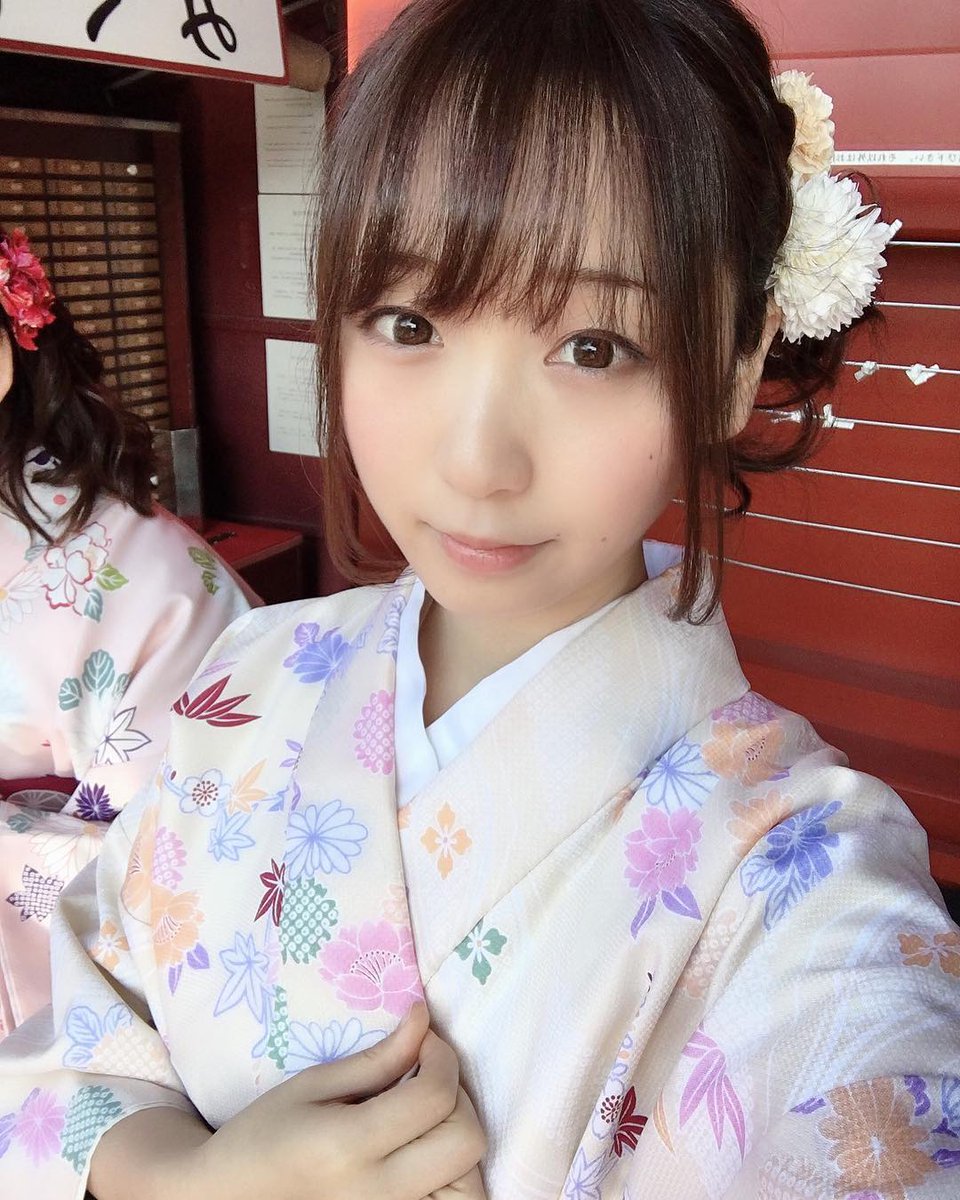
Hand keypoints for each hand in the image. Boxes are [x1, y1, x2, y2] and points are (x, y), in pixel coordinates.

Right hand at [183, 1002, 486, 1199]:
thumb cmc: (262, 1138)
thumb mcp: (312, 1088)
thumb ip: (376, 1059)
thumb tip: (424, 1019)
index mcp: (349, 1146)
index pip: (434, 1097)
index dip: (442, 1057)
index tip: (424, 1042)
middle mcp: (377, 1193)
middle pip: (465, 1142)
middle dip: (459, 1097)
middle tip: (428, 1079)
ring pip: (470, 1189)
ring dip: (460, 1144)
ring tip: (429, 1122)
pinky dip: (453, 1182)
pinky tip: (427, 1157)